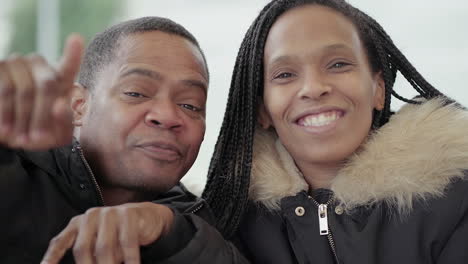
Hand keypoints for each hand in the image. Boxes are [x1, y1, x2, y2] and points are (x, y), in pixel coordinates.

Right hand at [0, 34, 83, 149]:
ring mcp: (17, 62)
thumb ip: (66, 120)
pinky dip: (6, 113)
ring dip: (23, 118)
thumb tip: (61, 105)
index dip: (72, 53)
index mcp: (61, 78)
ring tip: (20, 140)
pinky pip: (5, 90)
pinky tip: (5, 130)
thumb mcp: (57, 132)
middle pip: (47, 85)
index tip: (76, 40)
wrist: (8, 133)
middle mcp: (39, 64)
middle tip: (39, 139)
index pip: (69, 65)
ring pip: (24, 90)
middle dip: (43, 115)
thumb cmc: (38, 133)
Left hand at [41, 202, 174, 263]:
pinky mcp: (129, 214)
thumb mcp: (98, 243)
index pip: (61, 241)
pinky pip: (127, 242)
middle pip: (83, 248)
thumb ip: (88, 255)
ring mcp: (110, 213)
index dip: (51, 257)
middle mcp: (91, 216)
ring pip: (104, 248)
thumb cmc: (117, 234)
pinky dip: (130, 259)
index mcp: (79, 223)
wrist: (145, 217)